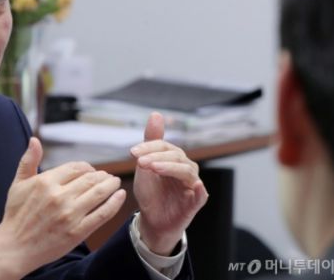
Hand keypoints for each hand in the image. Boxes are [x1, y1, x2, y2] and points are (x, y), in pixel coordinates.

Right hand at [0, 137, 125, 279]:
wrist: (14, 248)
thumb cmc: (15, 215)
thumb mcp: (18, 184)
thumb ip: (28, 161)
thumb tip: (34, 140)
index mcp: (45, 182)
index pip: (75, 167)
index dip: (87, 167)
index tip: (90, 171)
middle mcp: (59, 196)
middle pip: (90, 178)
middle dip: (102, 175)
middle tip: (108, 176)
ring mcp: (70, 215)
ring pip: (99, 193)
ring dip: (111, 185)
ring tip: (115, 182)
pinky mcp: (77, 232)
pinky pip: (102, 214)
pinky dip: (114, 203)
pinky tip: (120, 195)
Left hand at [131, 112, 208, 254]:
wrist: (152, 220)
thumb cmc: (151, 192)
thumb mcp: (145, 167)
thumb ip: (151, 141)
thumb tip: (156, 114)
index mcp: (174, 158)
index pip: (163, 146)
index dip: (148, 147)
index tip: (132, 153)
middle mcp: (186, 168)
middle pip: (175, 156)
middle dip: (156, 157)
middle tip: (140, 162)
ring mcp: (192, 184)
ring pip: (186, 171)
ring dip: (170, 168)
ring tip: (154, 168)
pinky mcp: (196, 201)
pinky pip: (201, 194)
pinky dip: (199, 189)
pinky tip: (195, 185)